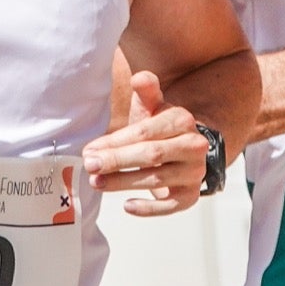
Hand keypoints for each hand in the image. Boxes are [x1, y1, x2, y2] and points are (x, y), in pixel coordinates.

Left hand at [81, 70, 208, 217]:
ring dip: (124, 182)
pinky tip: (126, 205)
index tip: (90, 149)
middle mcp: (193, 146)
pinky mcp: (191, 196)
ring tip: (97, 182)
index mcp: (182, 121)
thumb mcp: (153, 106)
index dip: (116, 141)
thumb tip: (139, 78)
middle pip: (151, 155)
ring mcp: (194, 173)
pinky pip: (171, 205)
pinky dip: (149, 208)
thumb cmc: (159, 127)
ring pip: (157, 179)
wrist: (186, 150)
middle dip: (116, 161)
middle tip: (90, 165)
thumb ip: (146, 91)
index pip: (145, 132)